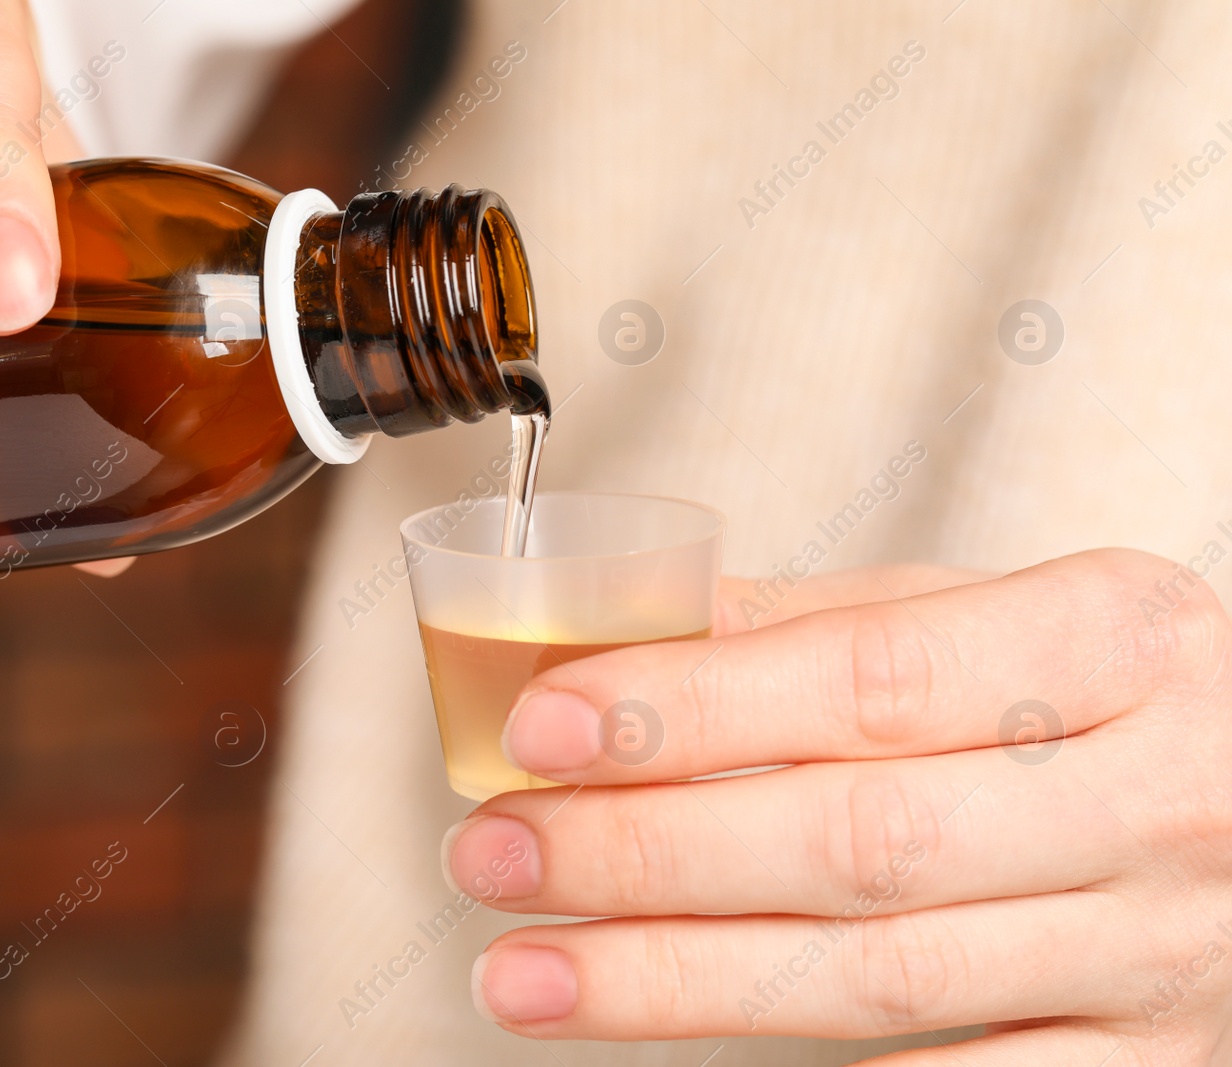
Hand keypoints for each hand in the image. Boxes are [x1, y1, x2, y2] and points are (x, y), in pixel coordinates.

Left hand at [443, 550, 1231, 1062]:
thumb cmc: (1127, 689)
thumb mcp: (1010, 613)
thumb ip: (829, 626)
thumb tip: (628, 634)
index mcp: (1114, 639)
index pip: (870, 677)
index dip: (692, 707)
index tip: (545, 724)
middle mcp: (1150, 799)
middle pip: (859, 840)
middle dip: (648, 855)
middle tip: (495, 853)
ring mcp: (1158, 950)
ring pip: (882, 978)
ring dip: (675, 981)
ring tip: (525, 972)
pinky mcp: (1152, 1066)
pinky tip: (672, 1045)